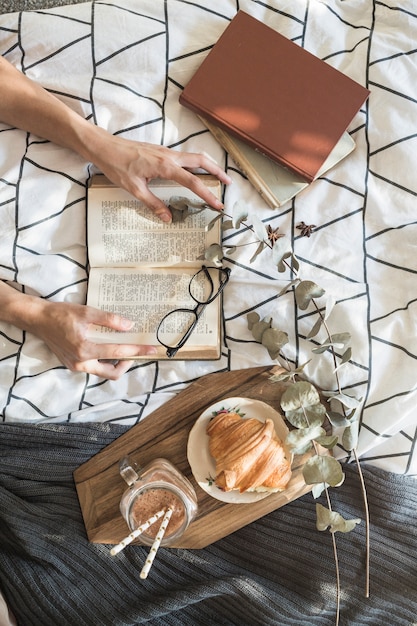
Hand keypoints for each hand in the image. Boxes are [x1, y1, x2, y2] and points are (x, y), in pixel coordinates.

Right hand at [25, 299, 156, 379]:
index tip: (152, 348)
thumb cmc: (60, 314)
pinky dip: (104, 360)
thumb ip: (109, 320)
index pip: (118, 352)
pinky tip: (109, 348)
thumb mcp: (86, 312)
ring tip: (124, 348)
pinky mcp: (72, 364)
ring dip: (116, 363)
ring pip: (103, 372)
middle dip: (128, 363)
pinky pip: (94, 368)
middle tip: (136, 351)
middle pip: (112, 373)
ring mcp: (76, 366)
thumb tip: (129, 326)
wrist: (37, 319)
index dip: (137, 350)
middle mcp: (81, 363)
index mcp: (85, 350)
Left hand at [87, 132, 231, 221]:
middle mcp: (169, 156)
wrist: (104, 146)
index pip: (192, 182)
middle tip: (228, 183)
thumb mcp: (134, 189)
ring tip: (217, 176)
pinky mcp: (161, 151)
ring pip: (194, 156)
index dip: (207, 194)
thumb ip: (153, 203)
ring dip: (208, 166)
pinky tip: (195, 172)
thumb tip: (167, 218)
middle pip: (201, 161)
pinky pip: (184, 156)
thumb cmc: (117, 166)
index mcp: (165, 166)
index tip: (218, 203)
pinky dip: (195, 164)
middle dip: (217, 171)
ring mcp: (166, 152)